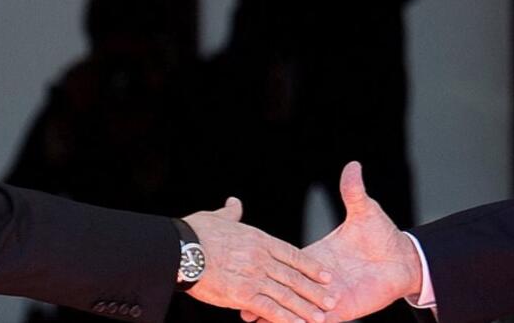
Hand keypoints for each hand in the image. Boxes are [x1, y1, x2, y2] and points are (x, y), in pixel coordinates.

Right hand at [184, 197, 338, 322]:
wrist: (180, 248)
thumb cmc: (195, 232)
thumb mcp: (217, 217)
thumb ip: (231, 213)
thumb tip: (235, 202)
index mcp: (258, 239)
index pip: (292, 254)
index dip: (310, 266)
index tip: (325, 275)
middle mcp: (261, 258)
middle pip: (294, 276)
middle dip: (315, 290)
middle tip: (333, 300)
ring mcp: (254, 276)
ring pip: (286, 294)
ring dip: (305, 308)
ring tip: (322, 317)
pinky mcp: (243, 294)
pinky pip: (269, 308)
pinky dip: (285, 318)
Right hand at [248, 162, 422, 321]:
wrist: (403, 260)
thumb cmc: (382, 235)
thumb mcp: (364, 211)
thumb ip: (353, 192)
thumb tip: (353, 165)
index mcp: (317, 255)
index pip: (286, 262)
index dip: (265, 264)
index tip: (245, 265)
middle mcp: (318, 279)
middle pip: (284, 287)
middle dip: (261, 293)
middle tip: (237, 299)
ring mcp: (328, 297)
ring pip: (295, 307)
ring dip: (275, 314)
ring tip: (250, 319)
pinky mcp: (342, 311)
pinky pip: (316, 321)